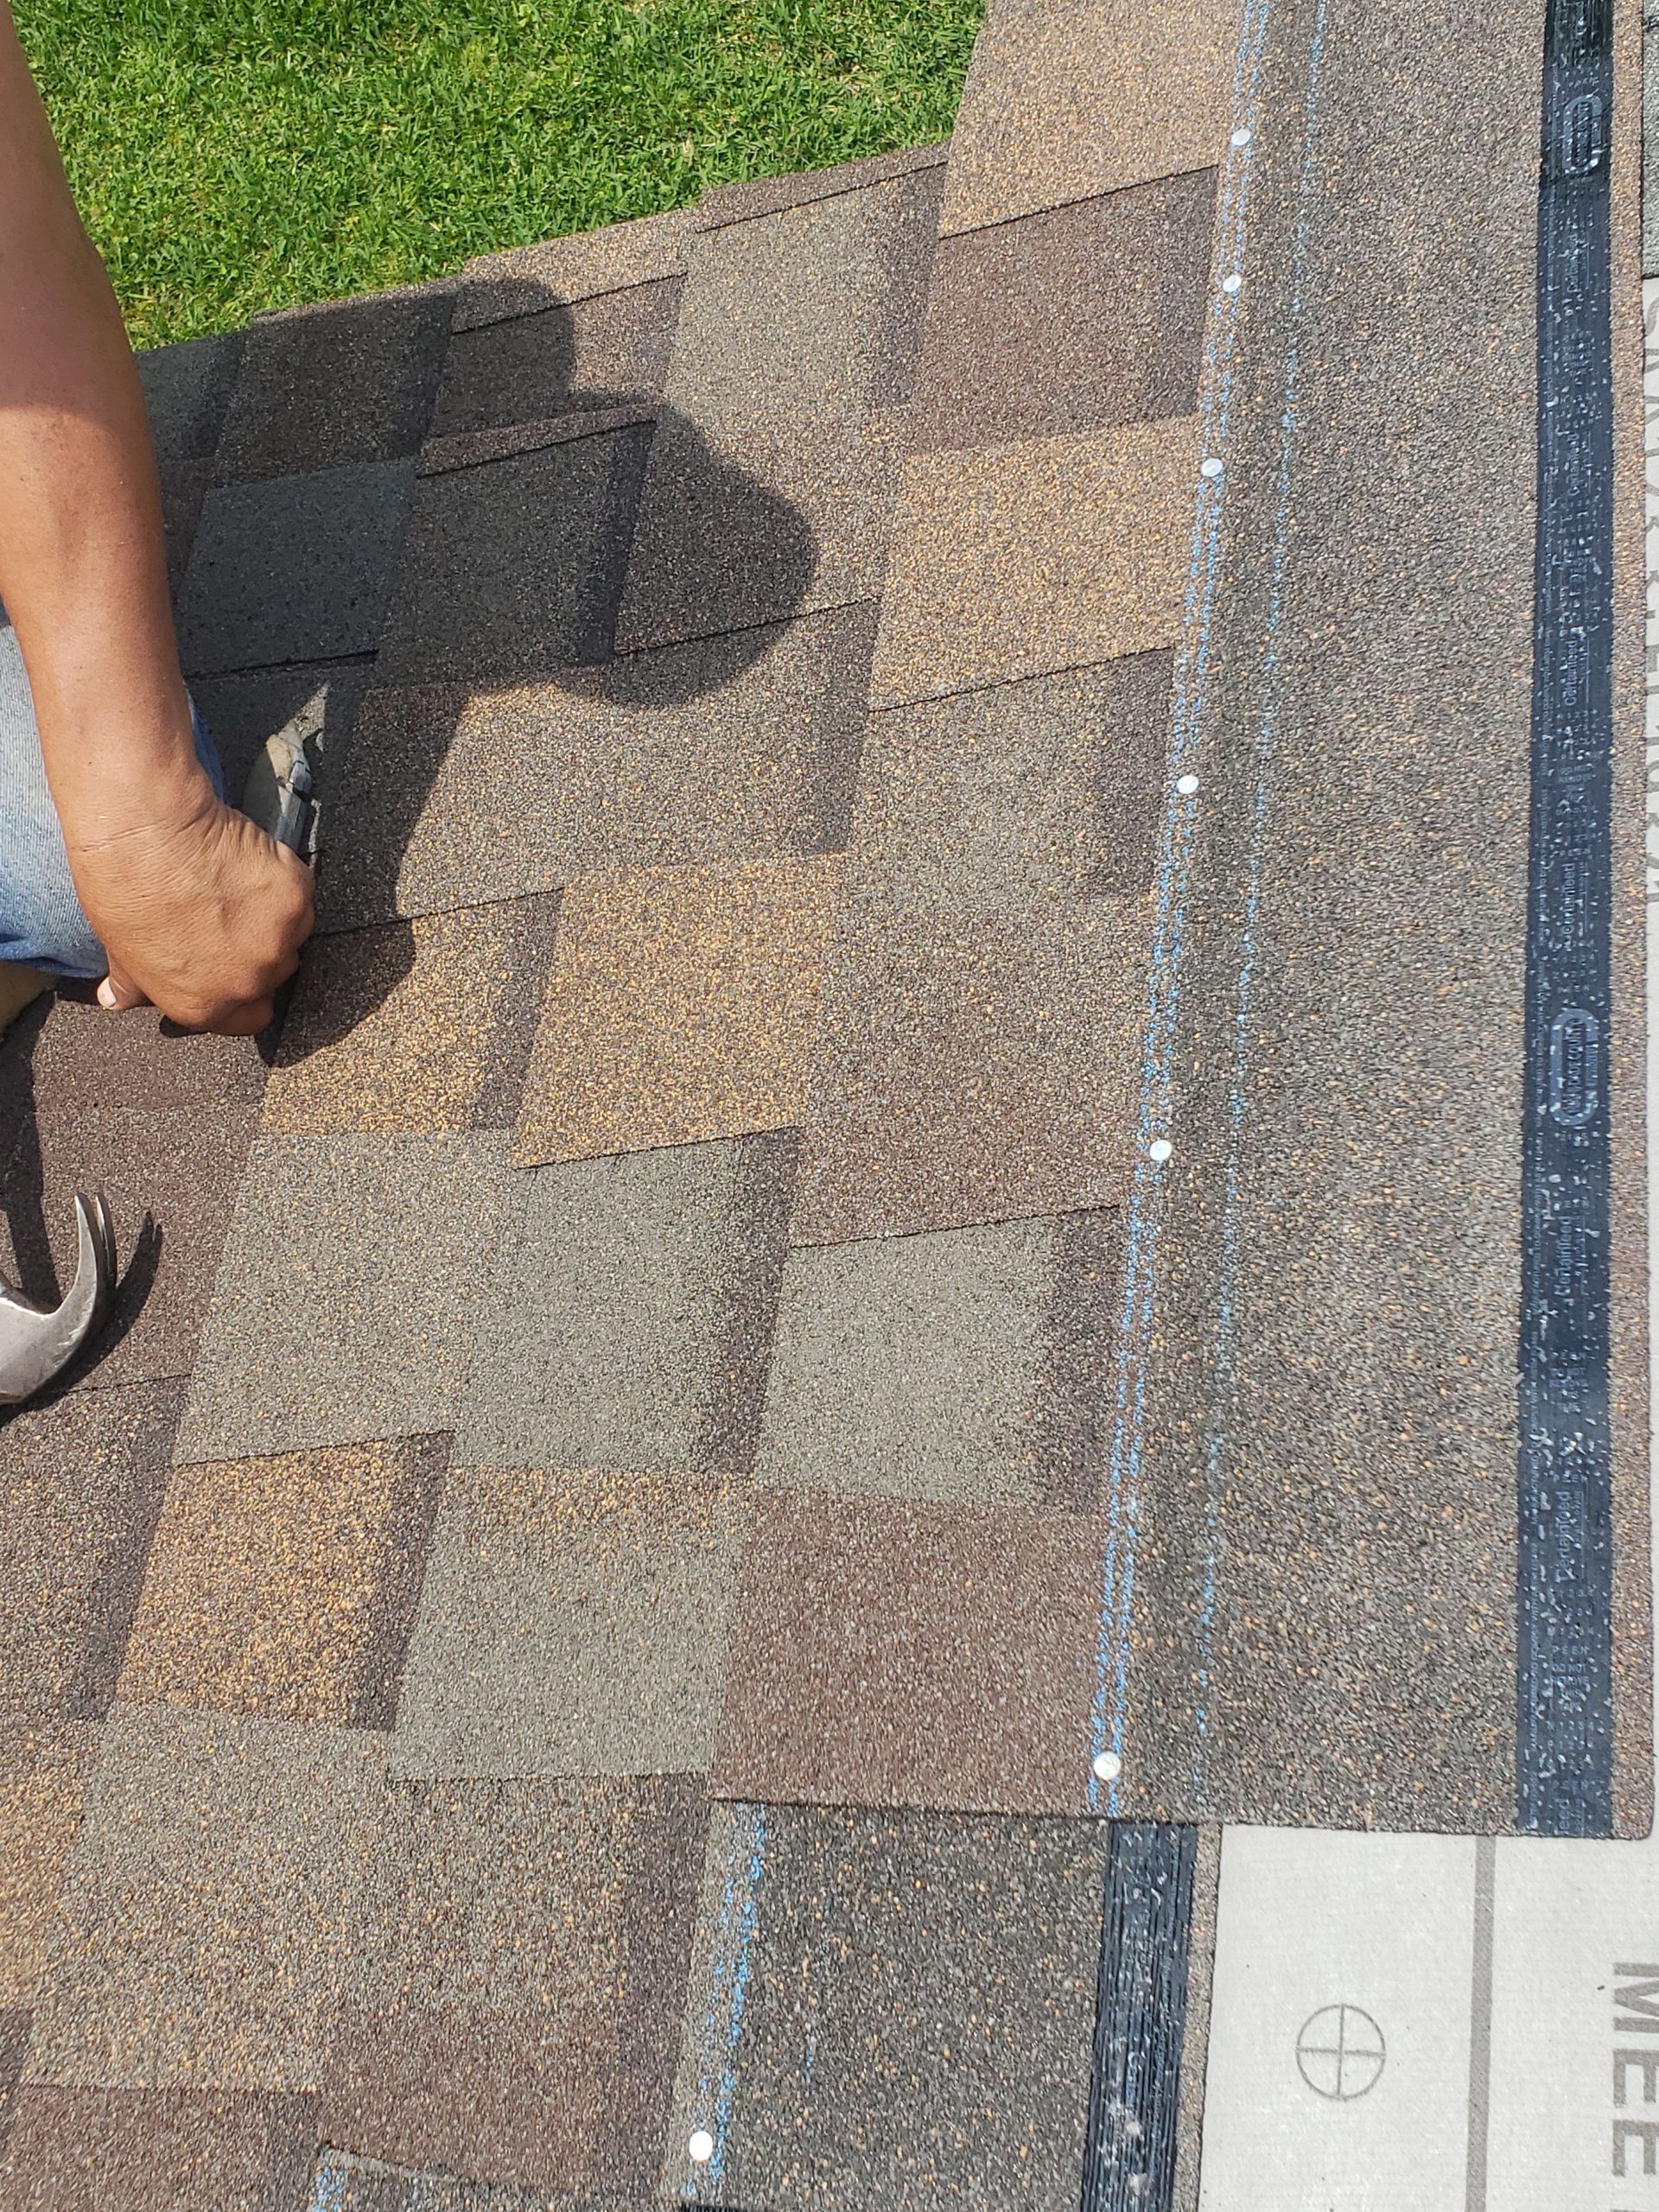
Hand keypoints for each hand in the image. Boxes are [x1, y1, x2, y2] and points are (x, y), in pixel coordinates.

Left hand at [67, 777, 313, 1034]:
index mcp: (204, 1005)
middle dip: (256, 951)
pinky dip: (281, 881)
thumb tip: (118, 999)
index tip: (230, 969)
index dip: (240, 993)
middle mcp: (248, 982)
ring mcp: (278, 940)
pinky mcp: (296, 896)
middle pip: (273, 975)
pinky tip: (249, 865)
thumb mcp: (118, 950)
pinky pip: (299, 894)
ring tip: (236, 889)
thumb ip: (134, 985)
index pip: (247, 1020)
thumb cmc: (124, 890)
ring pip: (291, 934)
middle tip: (228, 919)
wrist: (146, 833)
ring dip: (273, 918)